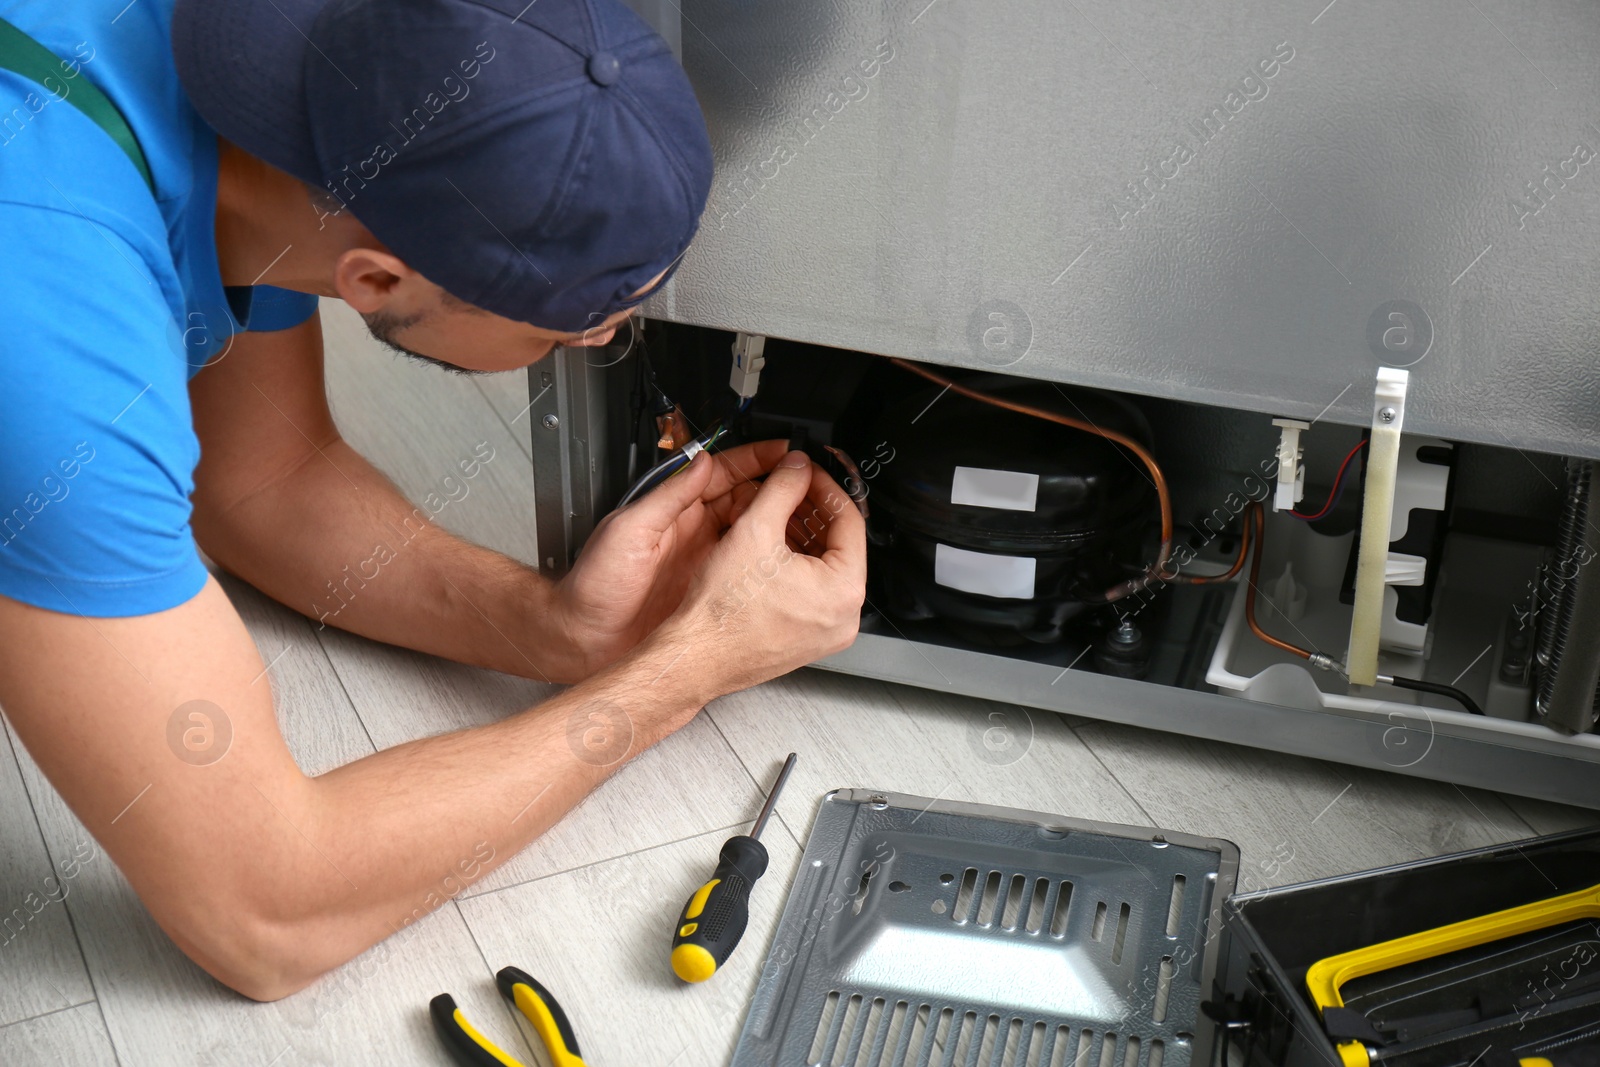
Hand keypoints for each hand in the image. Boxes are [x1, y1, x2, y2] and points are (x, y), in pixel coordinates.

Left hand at [548, 440, 792, 678]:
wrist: (584, 640)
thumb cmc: (593, 586)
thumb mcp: (630, 530)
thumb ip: (669, 496)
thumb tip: (702, 461)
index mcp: (672, 511)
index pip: (722, 474)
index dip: (755, 460)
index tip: (784, 452)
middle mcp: (693, 534)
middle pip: (746, 501)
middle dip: (779, 488)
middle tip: (810, 483)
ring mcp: (704, 564)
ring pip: (753, 535)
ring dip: (781, 524)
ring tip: (811, 518)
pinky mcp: (709, 595)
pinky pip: (748, 572)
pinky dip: (771, 563)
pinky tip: (791, 562)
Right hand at [651, 449, 866, 700]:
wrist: (695, 656)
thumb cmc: (723, 612)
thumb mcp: (755, 529)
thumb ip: (783, 487)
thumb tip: (798, 467)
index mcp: (844, 590)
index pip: (850, 520)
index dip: (825, 486)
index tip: (807, 471)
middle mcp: (843, 616)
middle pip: (838, 543)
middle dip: (811, 510)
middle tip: (789, 486)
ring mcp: (826, 631)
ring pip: (823, 566)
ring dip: (801, 534)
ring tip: (774, 512)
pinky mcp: (806, 638)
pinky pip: (810, 590)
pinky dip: (794, 564)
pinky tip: (768, 546)